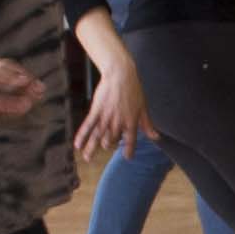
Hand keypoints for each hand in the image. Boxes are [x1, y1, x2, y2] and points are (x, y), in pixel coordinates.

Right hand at [0, 56, 45, 129]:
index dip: (26, 81)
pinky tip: (5, 79)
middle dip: (23, 77)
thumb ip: (5, 104)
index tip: (40, 90)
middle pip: (7, 69)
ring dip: (12, 74)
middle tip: (39, 88)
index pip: (10, 75)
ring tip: (27, 82)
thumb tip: (28, 105)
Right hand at [72, 28, 145, 164]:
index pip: (131, 141)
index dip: (129, 150)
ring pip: (98, 137)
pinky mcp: (96, 111)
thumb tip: (156, 137)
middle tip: (105, 146)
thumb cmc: (133, 89)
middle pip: (112, 140)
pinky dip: (82, 136)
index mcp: (131, 122)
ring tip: (88, 159)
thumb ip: (147, 125)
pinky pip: (88, 126)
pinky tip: (77, 145)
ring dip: (92, 149)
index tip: (128, 158)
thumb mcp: (143, 108)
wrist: (120, 74)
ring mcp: (106, 118)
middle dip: (108, 144)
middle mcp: (118, 123)